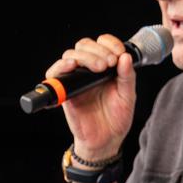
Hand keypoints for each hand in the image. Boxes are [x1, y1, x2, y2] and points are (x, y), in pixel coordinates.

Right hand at [45, 34, 135, 160]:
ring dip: (84, 56)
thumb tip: (125, 57)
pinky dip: (61, 66)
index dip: (109, 43)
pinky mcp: (65, 92)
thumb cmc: (117, 118)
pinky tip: (72, 66)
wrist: (107, 140)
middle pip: (84, 46)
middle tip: (109, 63)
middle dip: (98, 50)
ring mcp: (76, 80)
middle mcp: (89, 71)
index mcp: (105, 68)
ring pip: (70, 55)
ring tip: (99, 67)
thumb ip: (127, 76)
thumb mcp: (128, 95)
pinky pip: (55, 74)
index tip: (118, 53)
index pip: (102, 44)